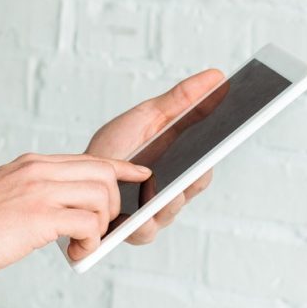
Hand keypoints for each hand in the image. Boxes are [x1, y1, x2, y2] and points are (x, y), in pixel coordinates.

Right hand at [0, 151, 153, 280]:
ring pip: (101, 196)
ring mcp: (40, 191)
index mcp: (32, 164)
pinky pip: (88, 224)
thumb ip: (33, 193)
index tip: (141, 174)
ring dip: (101, 225)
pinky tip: (73, 252)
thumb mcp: (4, 194)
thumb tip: (60, 212)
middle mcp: (39, 171)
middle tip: (96, 228)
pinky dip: (90, 241)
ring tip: (81, 243)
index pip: (89, 158)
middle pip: (103, 173)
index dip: (120, 167)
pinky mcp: (39, 217)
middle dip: (113, 203)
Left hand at [74, 68, 225, 258]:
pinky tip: (141, 204)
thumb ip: (182, 99)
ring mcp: (154, 215)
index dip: (217, 149)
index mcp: (181, 167)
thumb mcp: (149, 116)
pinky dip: (145, 217)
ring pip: (172, 209)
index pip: (206, 161)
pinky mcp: (131, 231)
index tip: (227, 133)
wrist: (79, 171)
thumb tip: (218, 76)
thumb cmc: (115, 145)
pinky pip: (145, 229)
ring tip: (170, 186)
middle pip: (194, 186)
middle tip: (198, 160)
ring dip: (171, 198)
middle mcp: (173, 194)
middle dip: (197, 174)